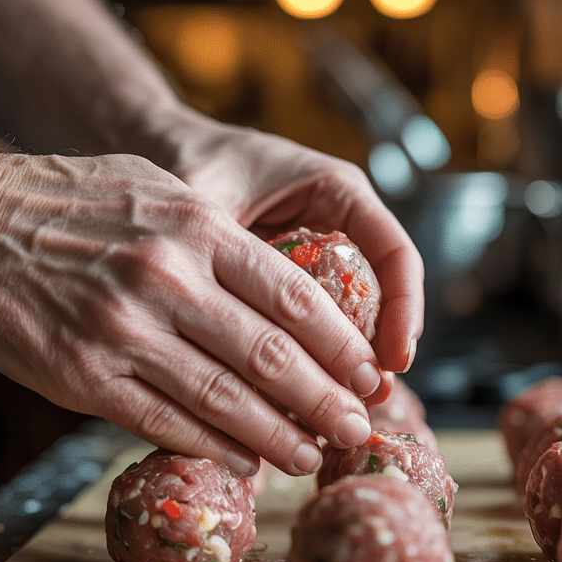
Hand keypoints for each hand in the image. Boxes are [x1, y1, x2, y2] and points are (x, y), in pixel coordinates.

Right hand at [0, 147, 406, 476]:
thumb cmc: (61, 202)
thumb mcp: (155, 187)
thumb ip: (216, 236)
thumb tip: (280, 293)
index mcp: (197, 228)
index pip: (296, 299)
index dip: (343, 346)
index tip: (369, 375)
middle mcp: (169, 279)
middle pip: (273, 356)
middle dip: (327, 400)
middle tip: (357, 427)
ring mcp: (125, 332)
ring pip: (225, 399)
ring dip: (279, 436)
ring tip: (311, 456)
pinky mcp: (83, 376)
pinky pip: (166, 422)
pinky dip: (214, 447)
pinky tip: (244, 461)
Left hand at [148, 118, 424, 383]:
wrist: (159, 151)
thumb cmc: (187, 158)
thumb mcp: (206, 195)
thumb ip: (224, 238)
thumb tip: (217, 299)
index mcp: (336, 191)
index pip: (393, 252)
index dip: (402, 308)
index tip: (394, 358)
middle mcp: (336, 225)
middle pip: (380, 295)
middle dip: (377, 351)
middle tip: (369, 400)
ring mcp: (315, 258)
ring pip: (349, 317)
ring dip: (345, 366)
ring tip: (338, 410)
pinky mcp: (287, 286)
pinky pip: (309, 327)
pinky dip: (305, 362)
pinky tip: (294, 398)